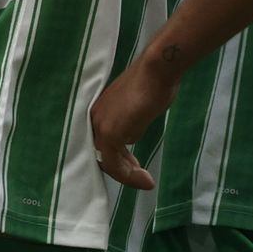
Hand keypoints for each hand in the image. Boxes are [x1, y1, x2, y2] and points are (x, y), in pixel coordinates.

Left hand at [90, 58, 178, 189]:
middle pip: (104, 154)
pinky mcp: (110, 135)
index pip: (103, 142)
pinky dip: (129, 175)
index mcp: (99, 111)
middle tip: (142, 177)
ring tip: (147, 182)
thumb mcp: (140, 107)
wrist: (158, 69)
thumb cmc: (155, 82)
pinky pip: (114, 165)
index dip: (119, 157)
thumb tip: (132, 135)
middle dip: (124, 168)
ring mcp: (100, 127)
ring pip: (109, 162)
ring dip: (129, 175)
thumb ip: (132, 122)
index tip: (135, 165)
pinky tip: (146, 179)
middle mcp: (94, 120)